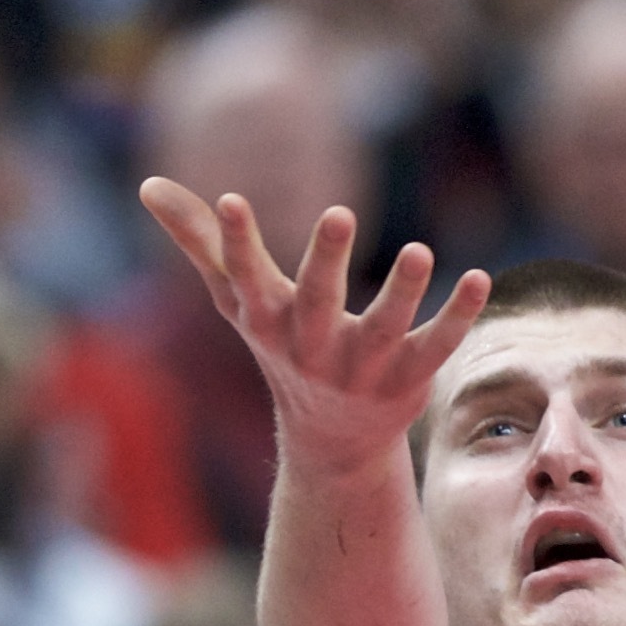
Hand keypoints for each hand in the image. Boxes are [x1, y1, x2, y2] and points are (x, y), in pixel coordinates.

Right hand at [136, 187, 489, 476]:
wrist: (332, 439)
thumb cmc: (281, 345)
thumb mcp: (238, 297)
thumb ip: (199, 240)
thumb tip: (147, 186)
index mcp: (270, 321)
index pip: (247, 278)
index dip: (236, 241)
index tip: (232, 199)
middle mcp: (314, 347)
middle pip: (318, 302)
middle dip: (325, 260)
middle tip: (336, 211)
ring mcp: (364, 367)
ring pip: (385, 327)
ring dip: (402, 290)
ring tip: (419, 250)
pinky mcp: (409, 378)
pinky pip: (437, 346)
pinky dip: (459, 315)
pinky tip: (479, 278)